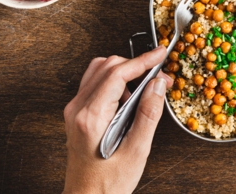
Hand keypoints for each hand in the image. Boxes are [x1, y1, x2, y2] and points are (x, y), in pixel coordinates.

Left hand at [62, 47, 171, 193]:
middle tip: (160, 78)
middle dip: (137, 66)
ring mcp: (75, 110)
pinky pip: (96, 82)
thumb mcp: (136, 152)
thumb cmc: (107, 186)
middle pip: (108, 66)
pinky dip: (115, 80)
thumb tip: (157, 85)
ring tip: (145, 87)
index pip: (117, 74)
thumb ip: (148, 114)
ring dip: (125, 71)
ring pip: (100, 70)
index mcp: (91, 117)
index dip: (142, 60)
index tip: (159, 54)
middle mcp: (78, 109)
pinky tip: (129, 97)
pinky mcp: (77, 113)